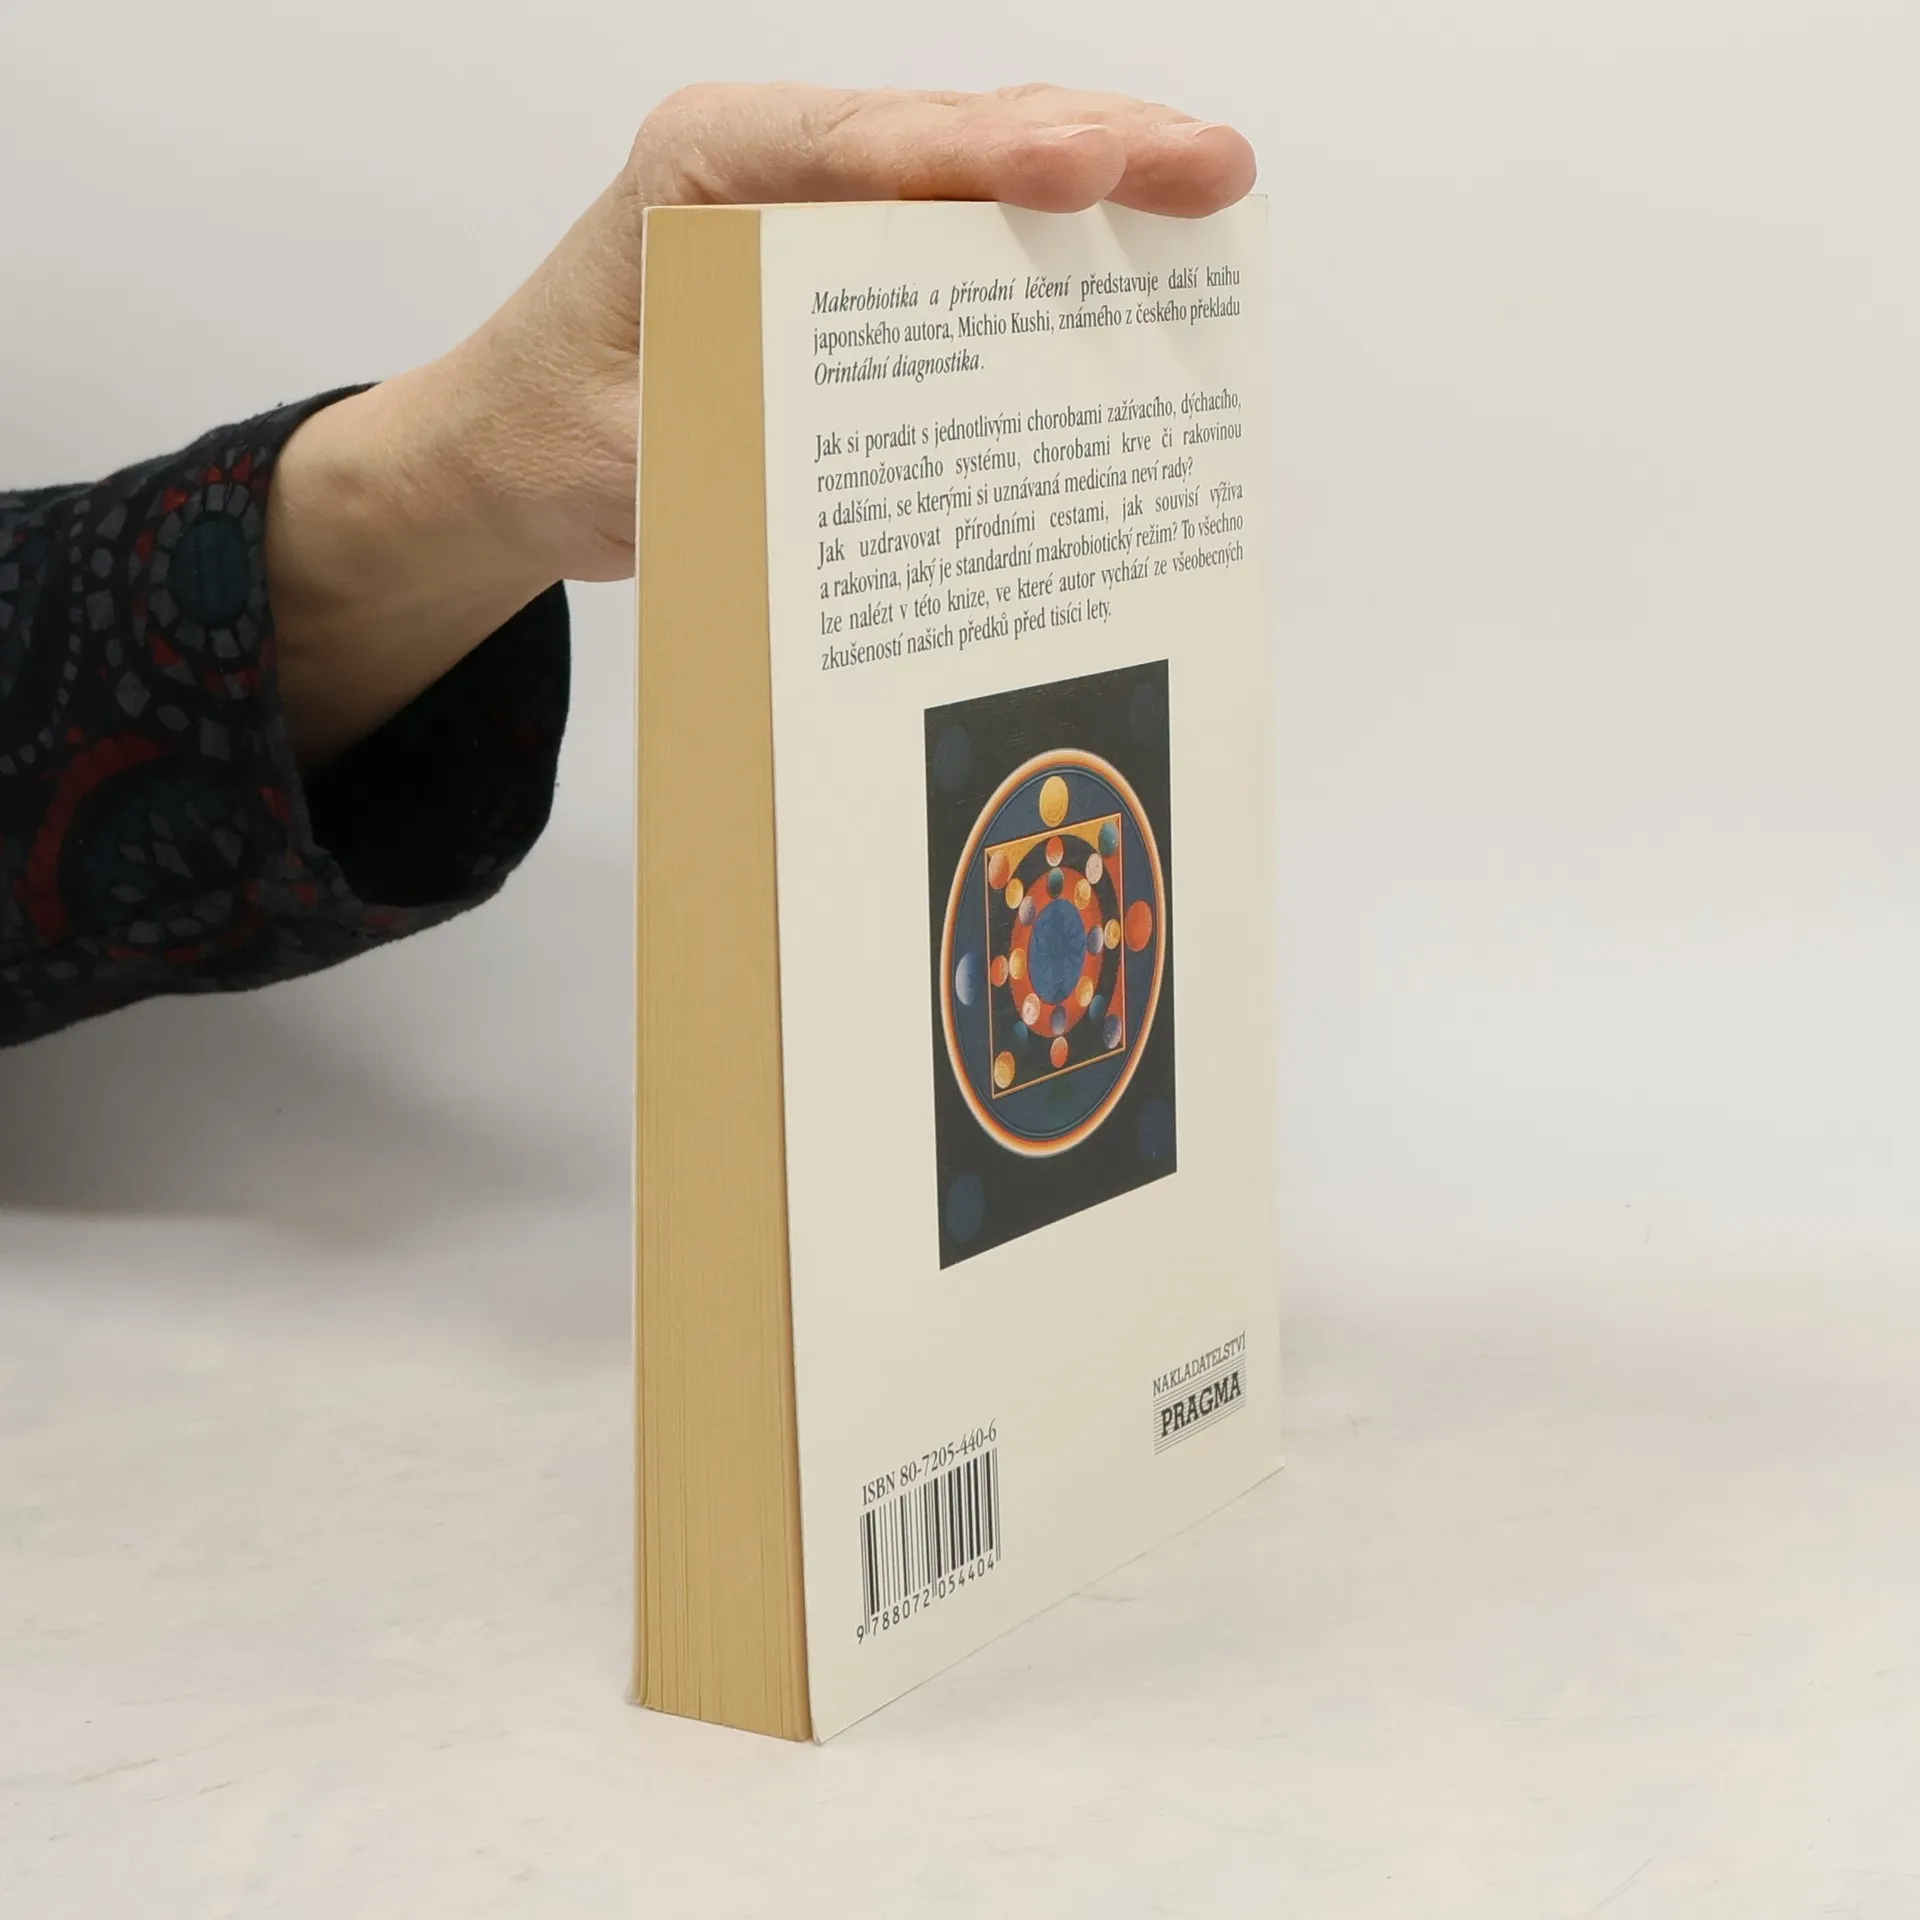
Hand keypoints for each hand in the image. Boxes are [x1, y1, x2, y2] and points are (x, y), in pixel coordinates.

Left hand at [268, 85, 1257, 763]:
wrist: (504, 458)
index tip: (1084, 167)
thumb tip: (881, 464)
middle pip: (950, 135)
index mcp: (702, 170)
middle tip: (1212, 168)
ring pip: (973, 174)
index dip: (985, 154)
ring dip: (1094, 187)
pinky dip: (1046, 251)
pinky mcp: (843, 267)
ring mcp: (815, 210)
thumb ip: (747, 439)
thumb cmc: (546, 435)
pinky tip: (1131, 262)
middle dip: (1091, 147)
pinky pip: (959, 242)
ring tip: (1208, 194)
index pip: (863, 145)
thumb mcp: (637, 452)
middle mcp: (769, 168)